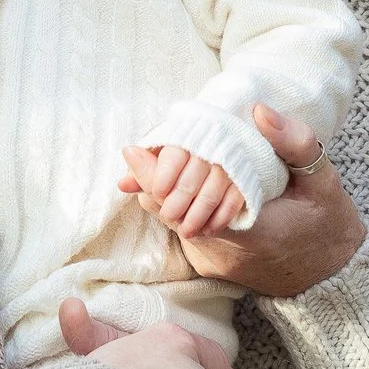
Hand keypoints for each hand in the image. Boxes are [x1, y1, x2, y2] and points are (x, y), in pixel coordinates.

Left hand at [121, 105, 366, 298]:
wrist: (331, 277)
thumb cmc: (328, 224)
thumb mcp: (324, 180)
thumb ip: (295, 143)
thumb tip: (258, 111)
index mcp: (252, 233)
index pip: (187, 209)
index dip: (156, 180)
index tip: (136, 150)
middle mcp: (225, 255)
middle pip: (170, 215)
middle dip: (150, 181)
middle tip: (136, 148)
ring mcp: (216, 264)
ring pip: (172, 223)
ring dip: (162, 193)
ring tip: (150, 159)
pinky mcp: (211, 266)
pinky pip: (182, 230)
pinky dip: (175, 206)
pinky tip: (174, 184)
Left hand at [128, 148, 246, 240]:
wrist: (219, 172)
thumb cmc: (183, 174)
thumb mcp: (162, 171)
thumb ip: (144, 176)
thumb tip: (122, 184)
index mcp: (185, 137)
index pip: (173, 154)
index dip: (162, 177)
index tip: (158, 193)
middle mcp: (210, 146)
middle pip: (191, 178)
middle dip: (178, 202)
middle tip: (170, 216)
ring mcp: (231, 163)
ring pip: (211, 192)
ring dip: (197, 216)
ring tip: (187, 231)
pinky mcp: (246, 180)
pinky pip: (233, 201)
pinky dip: (219, 218)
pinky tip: (208, 229)